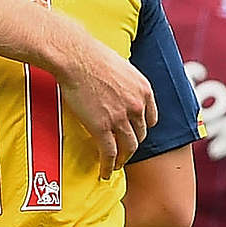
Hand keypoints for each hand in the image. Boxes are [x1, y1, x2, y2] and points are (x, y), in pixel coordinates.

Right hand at [57, 33, 157, 179]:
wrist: (75, 56)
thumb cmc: (91, 54)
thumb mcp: (120, 65)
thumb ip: (125, 82)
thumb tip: (118, 86)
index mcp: (144, 90)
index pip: (151, 118)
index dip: (142, 128)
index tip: (134, 133)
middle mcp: (137, 106)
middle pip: (140, 134)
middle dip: (132, 143)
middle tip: (123, 150)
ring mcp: (120, 118)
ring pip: (128, 147)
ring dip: (123, 158)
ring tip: (116, 165)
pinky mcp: (102, 126)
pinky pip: (109, 152)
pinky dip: (108, 165)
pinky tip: (104, 172)